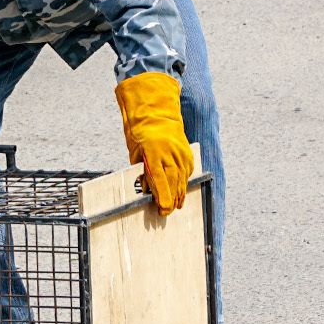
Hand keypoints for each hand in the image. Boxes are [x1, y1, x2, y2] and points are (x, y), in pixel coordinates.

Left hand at [115, 70, 191, 215]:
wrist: (156, 111)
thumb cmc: (140, 132)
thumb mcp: (136, 152)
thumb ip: (143, 170)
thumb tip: (147, 189)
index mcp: (154, 152)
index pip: (160, 179)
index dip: (162, 196)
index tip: (163, 209)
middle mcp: (169, 152)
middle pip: (173, 181)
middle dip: (171, 199)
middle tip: (167, 212)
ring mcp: (180, 151)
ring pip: (182, 177)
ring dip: (180, 192)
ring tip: (177, 205)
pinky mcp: (186, 150)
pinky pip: (187, 169)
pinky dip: (185, 180)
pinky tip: (182, 189)